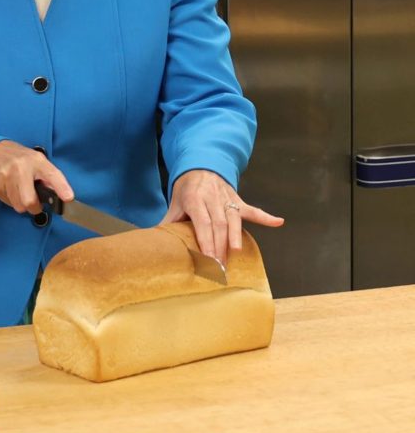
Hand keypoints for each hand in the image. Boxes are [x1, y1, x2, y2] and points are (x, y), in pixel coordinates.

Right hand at [0, 140, 73, 213]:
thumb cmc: (18, 158)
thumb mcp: (36, 160)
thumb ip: (49, 176)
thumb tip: (62, 194)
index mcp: (36, 161)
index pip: (51, 174)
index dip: (61, 187)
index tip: (68, 198)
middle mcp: (21, 167)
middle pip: (30, 201)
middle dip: (34, 207)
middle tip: (34, 203)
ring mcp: (6, 176)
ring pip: (18, 206)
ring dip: (21, 204)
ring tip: (19, 191)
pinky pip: (7, 203)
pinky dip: (10, 200)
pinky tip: (8, 188)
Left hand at [160, 169, 284, 265]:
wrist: (200, 166)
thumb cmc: (187, 190)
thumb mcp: (175, 203)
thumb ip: (168, 222)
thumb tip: (154, 241)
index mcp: (194, 199)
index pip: (202, 223)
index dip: (206, 241)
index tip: (208, 259)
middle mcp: (212, 198)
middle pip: (218, 224)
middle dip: (219, 245)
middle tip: (219, 266)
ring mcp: (227, 198)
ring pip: (233, 218)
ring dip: (235, 236)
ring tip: (236, 252)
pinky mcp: (237, 199)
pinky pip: (252, 209)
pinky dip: (265, 216)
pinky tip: (278, 222)